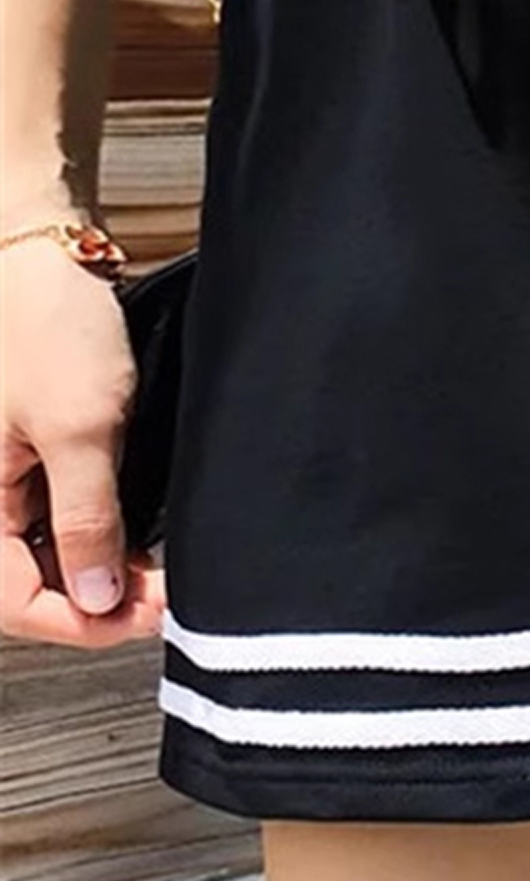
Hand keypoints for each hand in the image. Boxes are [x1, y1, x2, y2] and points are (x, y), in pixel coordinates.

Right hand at [0, 216, 165, 646]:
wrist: (43, 258)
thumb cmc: (50, 327)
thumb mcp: (82, 427)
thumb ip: (88, 517)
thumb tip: (95, 597)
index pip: (12, 601)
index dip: (79, 622)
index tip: (143, 616)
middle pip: (27, 584)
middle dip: (95, 601)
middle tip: (163, 597)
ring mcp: (2, 480)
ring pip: (43, 555)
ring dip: (99, 571)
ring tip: (158, 573)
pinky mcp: (26, 459)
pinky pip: (52, 518)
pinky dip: (96, 535)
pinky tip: (137, 540)